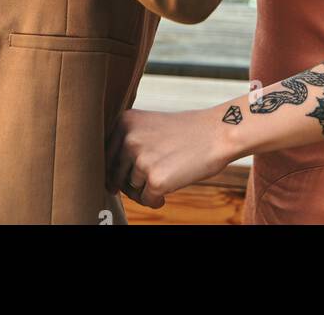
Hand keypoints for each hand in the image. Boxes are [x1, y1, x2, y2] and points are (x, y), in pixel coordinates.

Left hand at [107, 106, 231, 207]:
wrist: (217, 132)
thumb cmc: (185, 132)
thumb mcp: (149, 126)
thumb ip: (127, 144)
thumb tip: (108, 183)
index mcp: (124, 122)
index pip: (106, 157)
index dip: (118, 169)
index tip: (132, 171)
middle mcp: (128, 139)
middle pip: (115, 175)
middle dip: (131, 183)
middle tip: (152, 176)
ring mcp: (141, 159)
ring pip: (131, 190)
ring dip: (145, 190)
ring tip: (166, 176)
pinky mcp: (155, 180)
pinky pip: (146, 201)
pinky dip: (156, 200)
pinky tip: (169, 190)